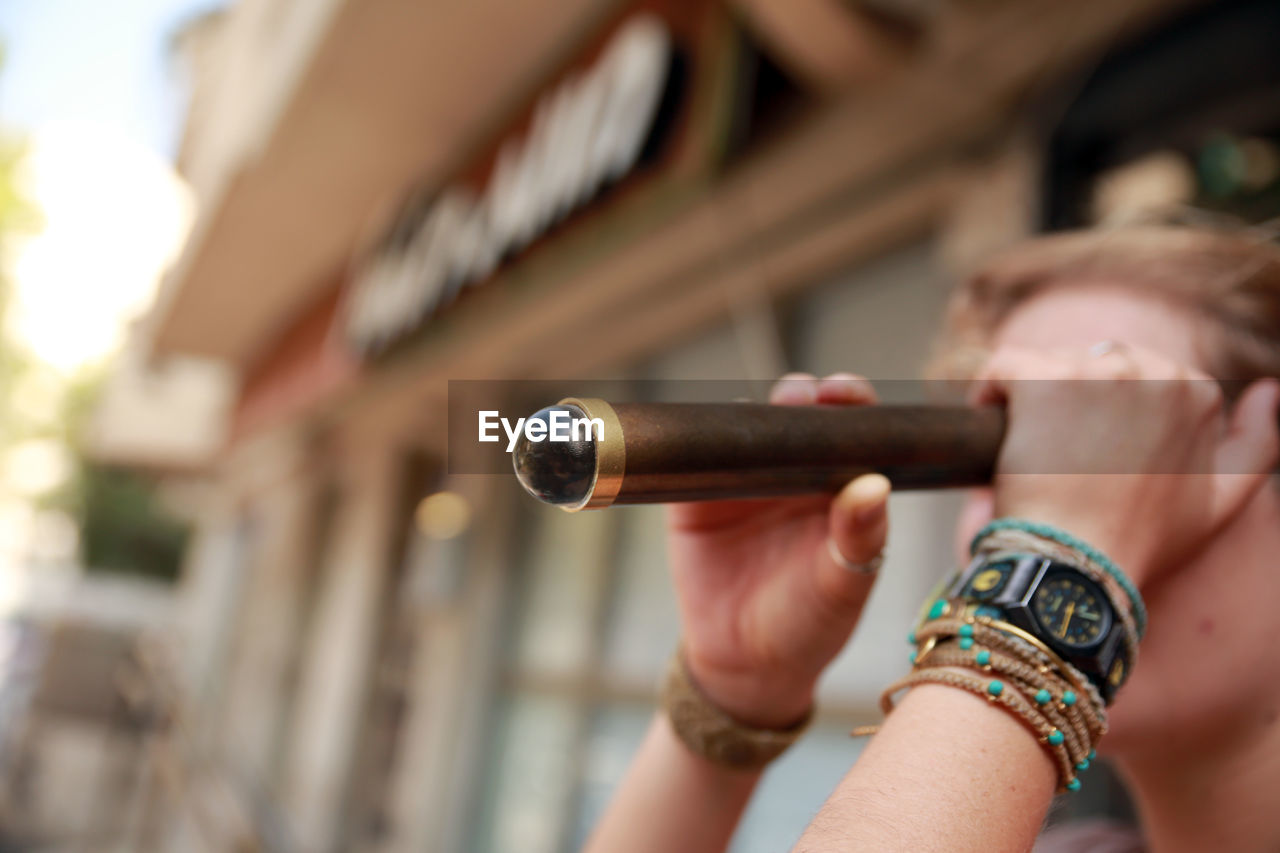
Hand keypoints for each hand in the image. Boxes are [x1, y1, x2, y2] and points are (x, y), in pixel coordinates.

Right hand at [666, 373, 889, 728]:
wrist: (743, 666)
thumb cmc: (808, 626)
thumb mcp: (841, 587)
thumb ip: (860, 537)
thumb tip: (876, 485)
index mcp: (841, 488)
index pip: (852, 432)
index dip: (851, 406)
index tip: (846, 395)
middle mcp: (795, 476)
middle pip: (798, 418)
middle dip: (802, 397)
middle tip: (803, 394)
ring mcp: (743, 481)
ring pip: (746, 429)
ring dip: (751, 412)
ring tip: (758, 412)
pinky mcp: (696, 497)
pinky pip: (694, 458)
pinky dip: (694, 440)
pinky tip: (701, 432)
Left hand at [972, 344, 1279, 586]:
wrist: (1078, 565)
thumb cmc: (1142, 541)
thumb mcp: (1221, 502)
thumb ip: (1257, 445)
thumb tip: (1267, 391)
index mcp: (1197, 391)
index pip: (1135, 378)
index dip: (1104, 416)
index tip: (1087, 456)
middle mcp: (1154, 369)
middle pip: (1092, 365)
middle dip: (1070, 403)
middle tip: (1053, 458)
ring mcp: (1098, 370)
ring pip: (1047, 365)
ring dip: (1031, 400)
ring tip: (1026, 449)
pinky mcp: (1042, 378)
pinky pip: (1003, 365)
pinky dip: (989, 391)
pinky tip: (991, 425)